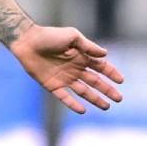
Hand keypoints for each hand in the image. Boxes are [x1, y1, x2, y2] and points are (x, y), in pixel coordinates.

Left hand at [10, 24, 124, 112]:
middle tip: (118, 98)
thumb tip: (105, 54)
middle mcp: (74, 68)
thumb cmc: (48, 35)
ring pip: (83, 91)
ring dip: (95, 99)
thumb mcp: (71, 36)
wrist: (26, 40)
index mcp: (80, 56)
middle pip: (95, 81)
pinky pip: (64, 97)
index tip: (121, 80)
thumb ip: (88, 46)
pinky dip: (73, 104)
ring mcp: (63, 78)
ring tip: (106, 107)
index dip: (111, 73)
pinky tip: (82, 110)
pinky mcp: (52, 85)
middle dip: (107, 90)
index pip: (100, 66)